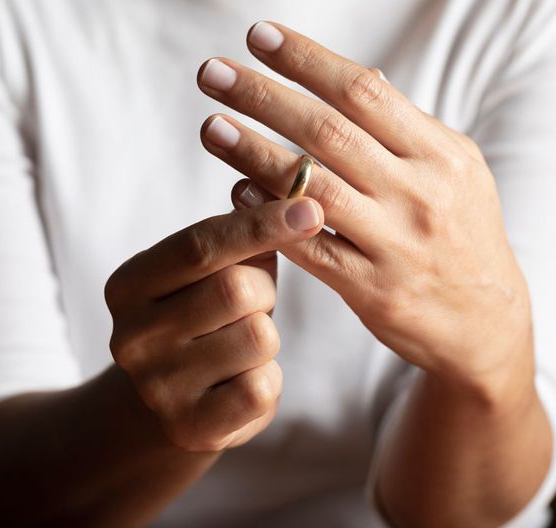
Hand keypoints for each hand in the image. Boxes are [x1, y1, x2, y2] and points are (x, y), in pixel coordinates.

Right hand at [104, 198, 322, 450]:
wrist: (170, 400)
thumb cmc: (199, 321)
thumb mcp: (205, 275)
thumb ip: (234, 237)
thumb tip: (280, 191)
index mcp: (129, 286)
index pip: (199, 245)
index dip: (259, 224)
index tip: (309, 208)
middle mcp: (132, 337)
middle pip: (236, 289)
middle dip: (263, 290)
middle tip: (251, 303)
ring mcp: (157, 387)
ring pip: (258, 337)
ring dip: (266, 336)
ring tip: (241, 344)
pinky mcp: (191, 427)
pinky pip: (262, 388)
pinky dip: (268, 378)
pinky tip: (243, 380)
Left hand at [197, 22, 532, 394]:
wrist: (485, 320)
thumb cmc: (462, 236)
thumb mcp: (454, 172)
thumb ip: (405, 133)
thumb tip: (358, 83)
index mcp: (440, 155)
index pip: (364, 92)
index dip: (307, 60)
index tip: (258, 37)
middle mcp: (419, 195)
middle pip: (329, 133)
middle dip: (264, 98)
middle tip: (213, 74)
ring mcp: (396, 246)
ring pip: (313, 190)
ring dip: (254, 154)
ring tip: (212, 128)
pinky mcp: (373, 291)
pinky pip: (312, 250)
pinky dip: (271, 220)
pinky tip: (238, 194)